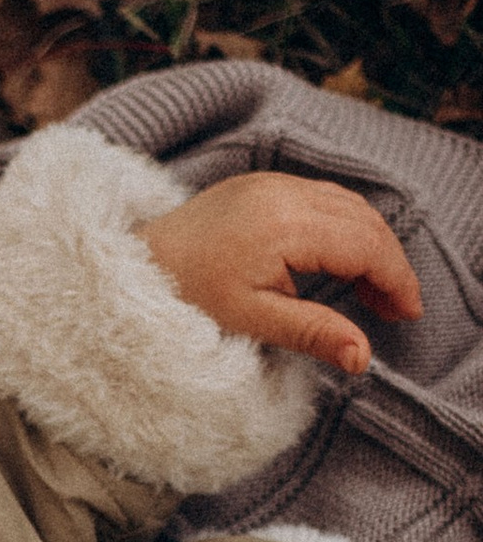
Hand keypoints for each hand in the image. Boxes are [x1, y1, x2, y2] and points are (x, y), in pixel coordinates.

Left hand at [141, 172, 420, 377]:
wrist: (133, 264)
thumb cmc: (185, 296)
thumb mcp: (251, 322)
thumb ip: (313, 334)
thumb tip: (363, 357)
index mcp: (286, 224)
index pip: (364, 245)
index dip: (394, 279)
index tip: (408, 313)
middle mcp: (283, 192)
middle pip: (364, 221)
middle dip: (388, 264)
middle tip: (396, 310)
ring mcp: (272, 183)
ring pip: (347, 205)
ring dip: (370, 245)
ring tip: (373, 294)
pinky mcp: (261, 185)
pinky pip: (322, 198)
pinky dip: (345, 228)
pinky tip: (343, 264)